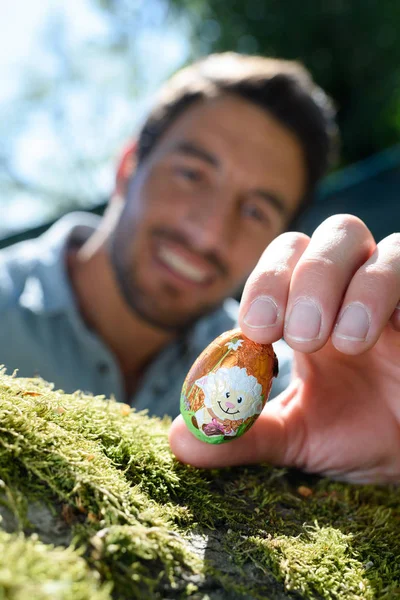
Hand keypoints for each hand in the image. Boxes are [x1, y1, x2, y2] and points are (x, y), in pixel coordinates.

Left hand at [169, 215, 399, 482]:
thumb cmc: (354, 435)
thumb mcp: (292, 436)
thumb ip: (240, 435)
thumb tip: (180, 438)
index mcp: (308, 308)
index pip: (281, 259)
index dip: (266, 281)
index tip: (257, 330)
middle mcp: (349, 288)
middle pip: (323, 234)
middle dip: (301, 278)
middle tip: (297, 337)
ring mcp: (391, 291)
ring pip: (368, 241)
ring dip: (346, 287)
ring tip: (341, 344)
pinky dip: (387, 291)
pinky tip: (381, 336)